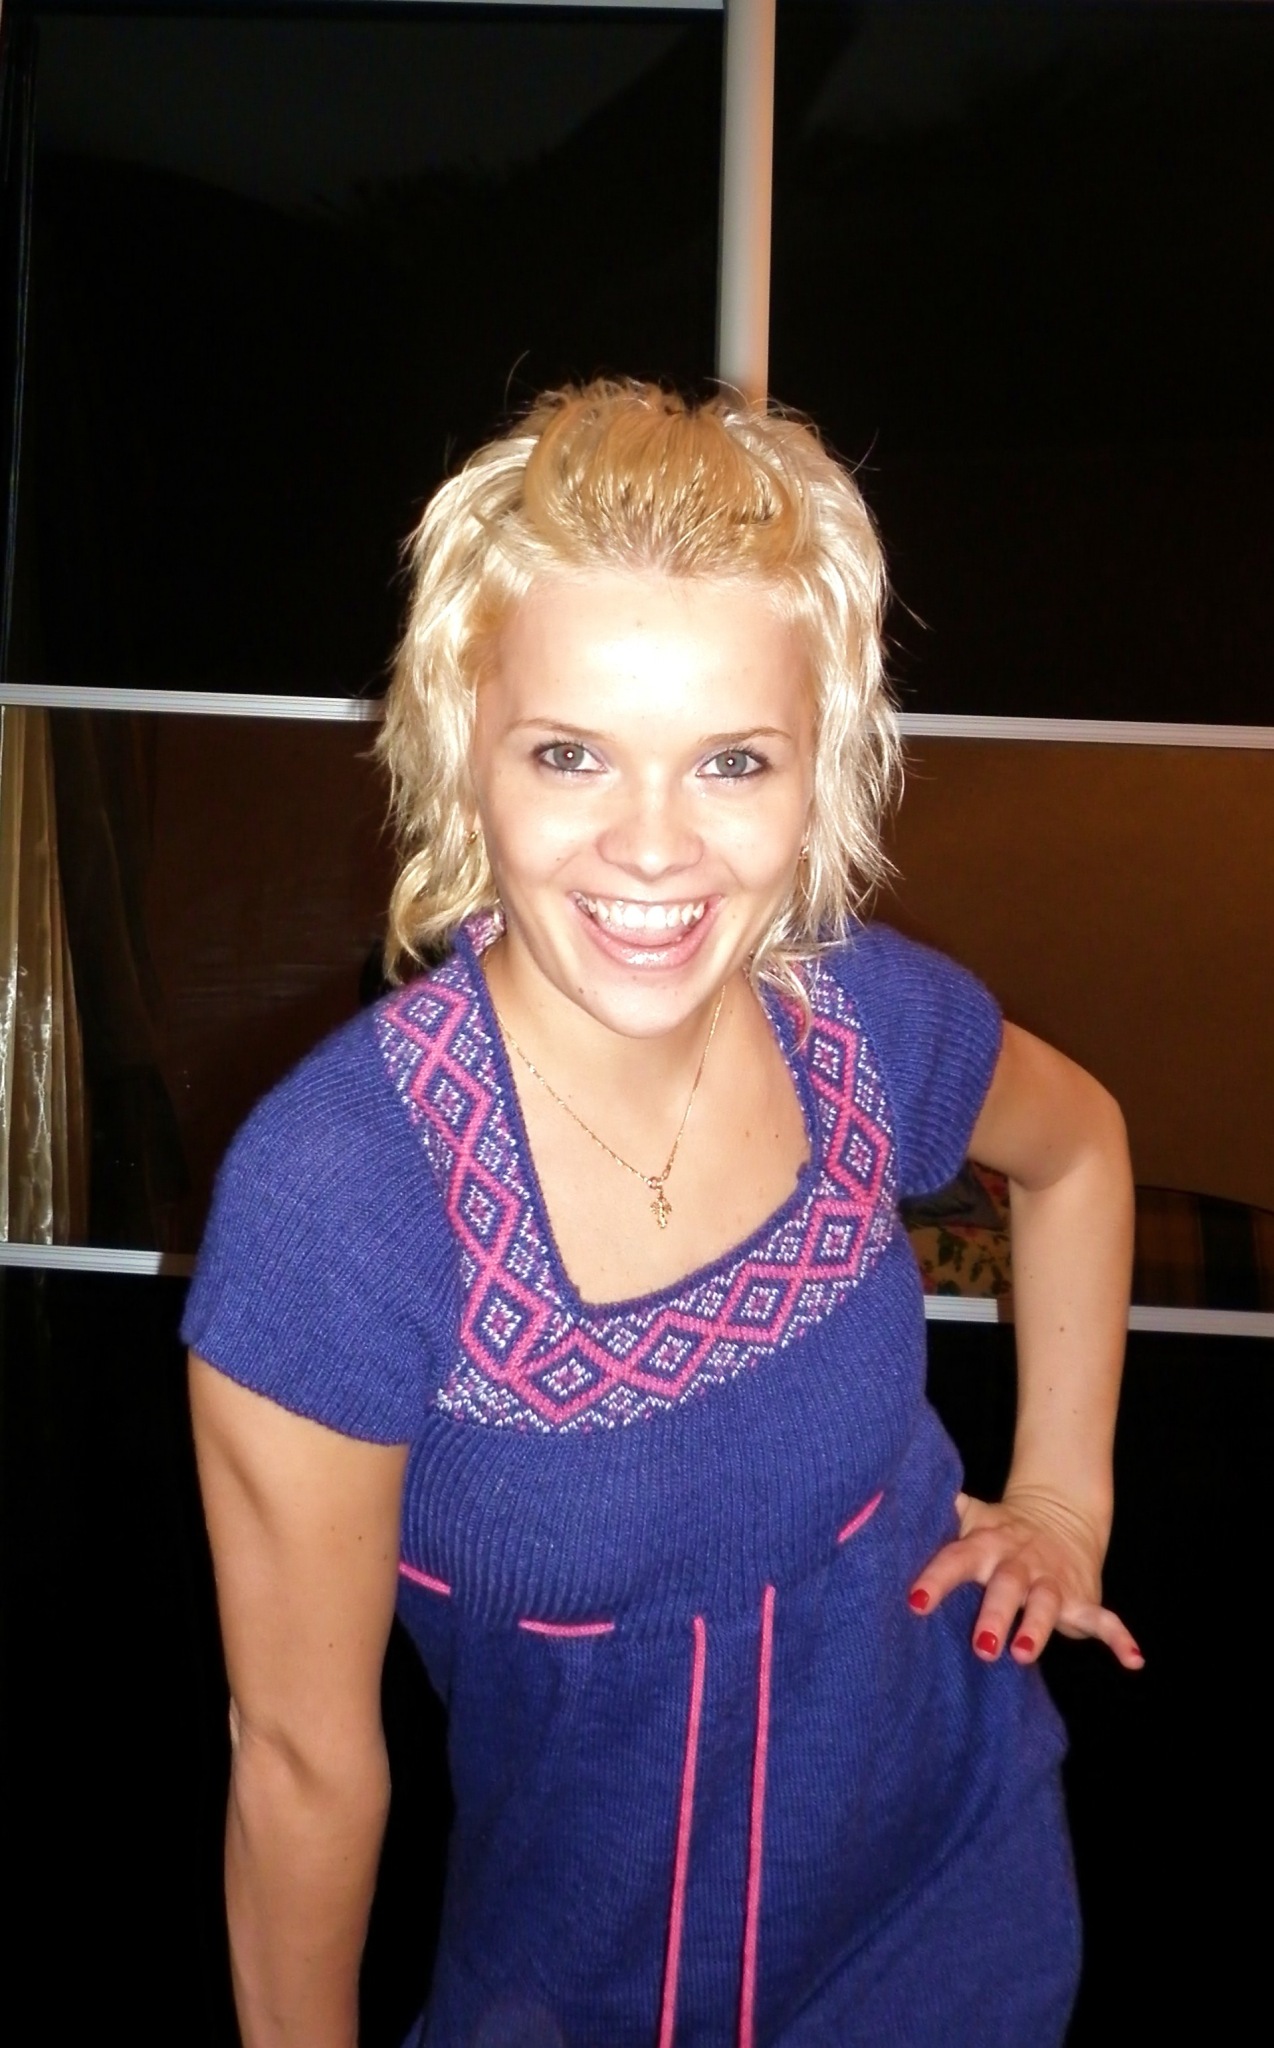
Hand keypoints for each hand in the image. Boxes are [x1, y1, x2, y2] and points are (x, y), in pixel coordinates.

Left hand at [907, 1488, 1144, 1669]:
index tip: (915, 1601)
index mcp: (986, 1546)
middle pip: (1006, 1587)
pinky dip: (1121, 1638)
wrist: (1059, 1514)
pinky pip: (1105, 1619)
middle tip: (982, 1645)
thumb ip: (933, 1519)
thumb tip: (877, 1504)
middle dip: (995, 1614)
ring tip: (1023, 1654)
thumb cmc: (997, 1529)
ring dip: (1038, 1629)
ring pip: (1047, 1604)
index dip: (937, 1579)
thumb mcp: (969, 1519)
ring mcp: (1052, 1581)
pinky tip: (1133, 1660)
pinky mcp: (1082, 1598)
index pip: (956, 1560)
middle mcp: (1018, 1564)